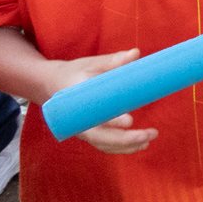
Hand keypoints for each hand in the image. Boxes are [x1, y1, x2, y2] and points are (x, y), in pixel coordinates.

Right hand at [43, 49, 158, 153]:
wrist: (52, 85)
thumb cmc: (75, 73)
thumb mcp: (91, 64)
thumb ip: (112, 61)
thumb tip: (135, 53)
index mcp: (77, 102)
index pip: (93, 116)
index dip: (112, 121)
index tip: (130, 121)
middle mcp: (78, 120)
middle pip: (100, 136)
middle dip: (125, 139)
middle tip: (148, 134)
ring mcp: (82, 129)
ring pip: (103, 144)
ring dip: (127, 146)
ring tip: (149, 140)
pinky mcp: (88, 133)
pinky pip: (104, 145)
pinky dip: (121, 148)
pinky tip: (141, 146)